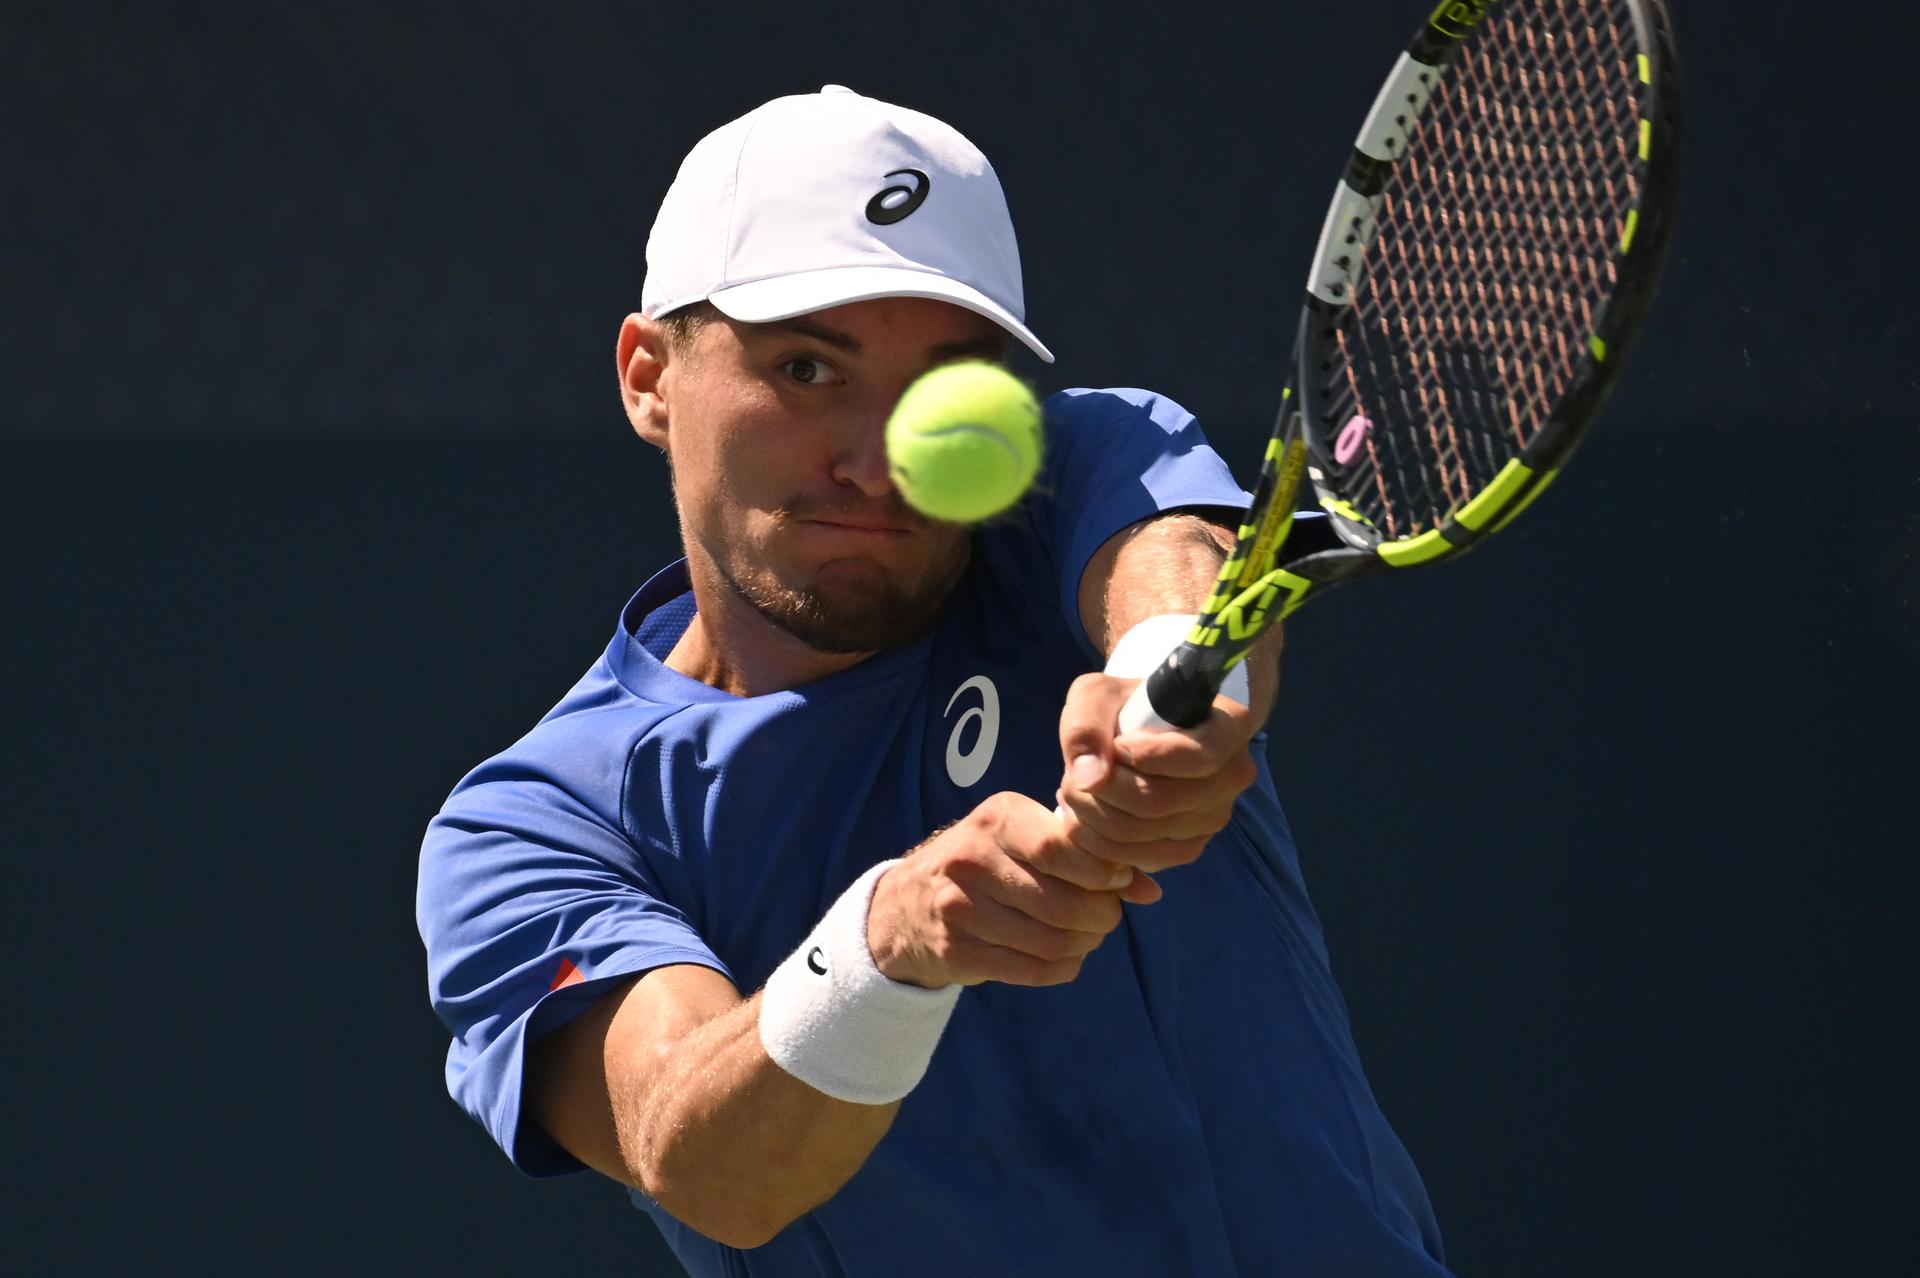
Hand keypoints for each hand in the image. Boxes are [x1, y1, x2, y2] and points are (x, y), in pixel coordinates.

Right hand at [866, 792, 1148, 988]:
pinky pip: (1030, 969)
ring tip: (1086, 937)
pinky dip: (1061, 969)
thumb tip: (1149, 890)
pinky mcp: (956, 949)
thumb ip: (1087, 856)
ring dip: (1083, 945)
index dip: (1101, 871)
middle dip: (1100, 916)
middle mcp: (972, 857)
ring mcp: (959, 906)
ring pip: (1049, 940)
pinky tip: (1065, 959)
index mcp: (997, 818)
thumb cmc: (988, 864)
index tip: (1117, 882)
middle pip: (1061, 900)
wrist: (907, 905)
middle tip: (1106, 917)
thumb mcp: (1025, 839)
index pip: (1061, 847)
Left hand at [1053, 672, 1259, 886]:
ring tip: (1074, 791)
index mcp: (1229, 726)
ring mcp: (1215, 817)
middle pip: (1157, 802)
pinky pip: (1140, 858)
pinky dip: (1101, 843)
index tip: (1115, 745)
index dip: (1146, 756)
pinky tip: (1088, 814)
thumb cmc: (1125, 704)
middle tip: (1071, 775)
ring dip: (1092, 818)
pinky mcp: (1191, 846)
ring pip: (1142, 835)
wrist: (1145, 729)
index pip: (1197, 756)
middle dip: (1100, 792)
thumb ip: (1087, 726)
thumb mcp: (1099, 694)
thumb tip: (1090, 778)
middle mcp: (1232, 776)